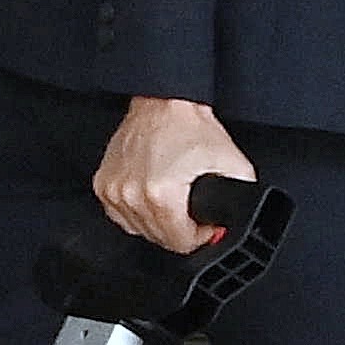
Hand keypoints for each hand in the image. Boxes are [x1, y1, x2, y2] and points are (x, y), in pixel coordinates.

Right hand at [95, 97, 253, 254]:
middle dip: (181, 229)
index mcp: (160, 194)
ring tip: (173, 200)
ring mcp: (114, 190)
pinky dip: (137, 211)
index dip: (200, 235)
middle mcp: (132, 194)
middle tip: (191, 209)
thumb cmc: (190, 125)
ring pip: (140, 230)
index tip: (205, 223)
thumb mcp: (232, 162)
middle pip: (160, 238)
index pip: (180, 243)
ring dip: (159, 222)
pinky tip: (151, 196)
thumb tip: (237, 220)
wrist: (164, 101)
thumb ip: (241, 196)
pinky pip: (121, 216)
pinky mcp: (103, 184)